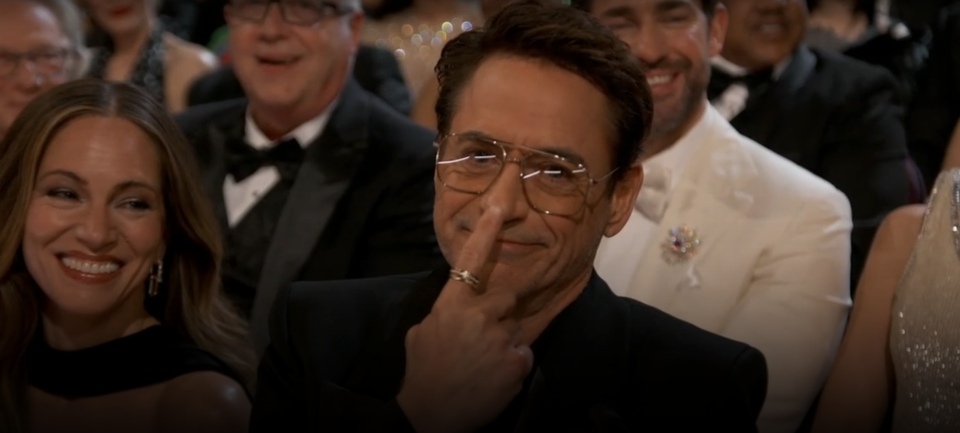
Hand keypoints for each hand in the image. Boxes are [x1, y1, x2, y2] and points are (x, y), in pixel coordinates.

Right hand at [397, 208, 533, 432]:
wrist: (430, 416)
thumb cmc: (423, 373)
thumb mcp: (421, 334)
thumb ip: (444, 313)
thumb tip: (459, 307)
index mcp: (451, 305)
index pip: (470, 260)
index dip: (487, 231)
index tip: (499, 205)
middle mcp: (478, 316)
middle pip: (507, 298)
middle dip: (500, 315)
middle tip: (481, 340)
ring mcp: (500, 339)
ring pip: (515, 331)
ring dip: (504, 346)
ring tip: (481, 367)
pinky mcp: (516, 362)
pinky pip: (523, 356)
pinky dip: (511, 367)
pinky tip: (491, 380)